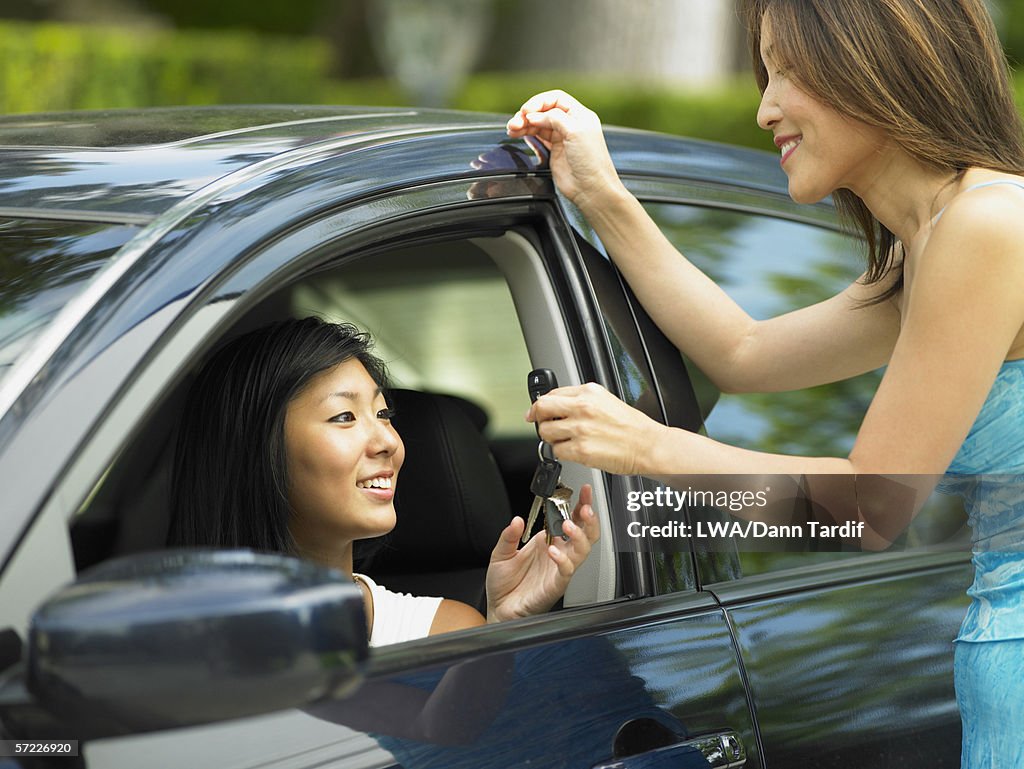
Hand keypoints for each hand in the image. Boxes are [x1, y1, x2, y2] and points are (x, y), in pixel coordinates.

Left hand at [485, 484, 598, 622]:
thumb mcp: (501, 553)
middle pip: (586, 534)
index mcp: (548, 542)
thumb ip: (509, 535)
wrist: (499, 609)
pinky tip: (554, 551)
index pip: (571, 520)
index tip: (583, 491)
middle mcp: (558, 554)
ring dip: (579, 536)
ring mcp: (559, 570)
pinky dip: (563, 559)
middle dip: (589, 519)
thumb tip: (517, 519)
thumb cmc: (504, 585)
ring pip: (582, 551)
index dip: (581, 505)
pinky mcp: (556, 585)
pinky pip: (567, 571)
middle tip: (585, 507)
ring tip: (567, 526)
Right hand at [506, 90, 623, 209]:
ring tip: (511, 129)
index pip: (555, 99)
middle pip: (544, 111)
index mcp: (579, 115)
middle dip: (528, 114)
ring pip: (538, 124)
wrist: (591, 189)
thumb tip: (534, 115)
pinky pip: (537, 137)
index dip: (539, 102)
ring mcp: (562, 138)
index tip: (527, 111)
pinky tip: (517, 134)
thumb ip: (554, 118)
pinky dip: (526, 134)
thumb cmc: (591, 161)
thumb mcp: (575, 131)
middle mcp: (570, 124)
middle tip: (515, 123)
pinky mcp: (554, 151)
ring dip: (523, 124)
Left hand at [526, 383, 663, 474]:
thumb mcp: (606, 401)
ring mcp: (580, 429)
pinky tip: (574, 450)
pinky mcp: (581, 450)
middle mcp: (582, 408)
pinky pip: (557, 451)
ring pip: (546, 432)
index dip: (541, 405)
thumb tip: (556, 405)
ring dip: (551, 438)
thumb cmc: (632, 427)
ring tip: (565, 440)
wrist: (647, 446)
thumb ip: (580, 400)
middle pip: (542, 409)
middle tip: (543, 424)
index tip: (536, 411)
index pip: (551, 394)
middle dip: (538, 418)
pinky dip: (562, 453)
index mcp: (589, 393)